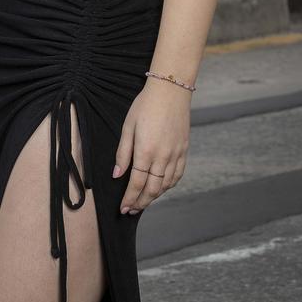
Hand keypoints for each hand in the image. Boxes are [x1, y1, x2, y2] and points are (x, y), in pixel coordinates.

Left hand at [113, 79, 189, 213]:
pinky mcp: (184, 151)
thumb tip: (117, 174)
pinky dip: (168, 186)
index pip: (137, 184)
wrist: (170, 91)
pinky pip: (177, 176)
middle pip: (152, 189)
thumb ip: (123, 153)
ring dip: (154, 197)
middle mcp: (163, 158)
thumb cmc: (145, 106)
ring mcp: (176, 155)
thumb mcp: (128, 126)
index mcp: (146, 152)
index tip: (123, 208)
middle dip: (140, 202)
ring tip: (143, 201)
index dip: (130, 199)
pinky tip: (161, 188)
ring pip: (166, 185)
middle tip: (131, 210)